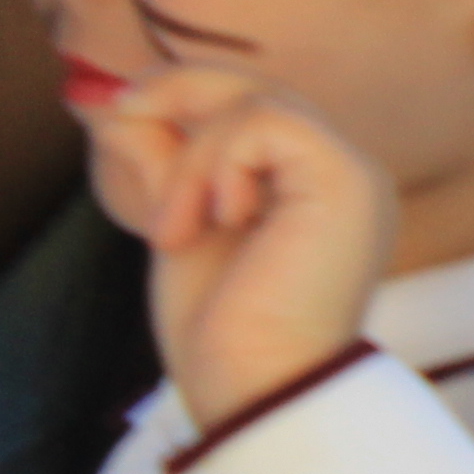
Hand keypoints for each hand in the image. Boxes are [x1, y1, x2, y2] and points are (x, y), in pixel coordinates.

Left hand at [86, 70, 398, 429]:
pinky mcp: (345, 179)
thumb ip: (166, 166)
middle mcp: (342, 175)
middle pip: (261, 86)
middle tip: (122, 115)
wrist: (253, 387)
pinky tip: (213, 221)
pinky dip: (218, 163)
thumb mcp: (180, 227)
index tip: (122, 114)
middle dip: (179, 92)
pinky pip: (268, 123)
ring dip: (192, 158)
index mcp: (313, 189)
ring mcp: (352, 175)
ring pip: (259, 101)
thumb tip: (122, 107)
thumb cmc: (222, 332)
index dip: (187, 96)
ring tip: (173, 227)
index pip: (255, 108)